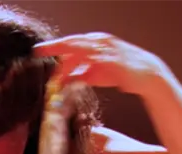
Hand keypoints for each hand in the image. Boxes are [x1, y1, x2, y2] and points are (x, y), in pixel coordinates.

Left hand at [34, 34, 163, 96]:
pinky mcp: (114, 61)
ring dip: (68, 66)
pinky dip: (83, 72)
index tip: (37, 51)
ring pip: (82, 53)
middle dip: (55, 48)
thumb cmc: (118, 72)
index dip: (53, 46)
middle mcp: (99, 42)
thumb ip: (79, 76)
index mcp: (93, 42)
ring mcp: (107, 49)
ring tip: (58, 79)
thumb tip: (61, 83)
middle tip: (39, 52)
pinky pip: (94, 64)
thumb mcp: (94, 75)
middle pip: (73, 43)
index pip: (70, 43)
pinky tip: (74, 79)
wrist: (143, 75)